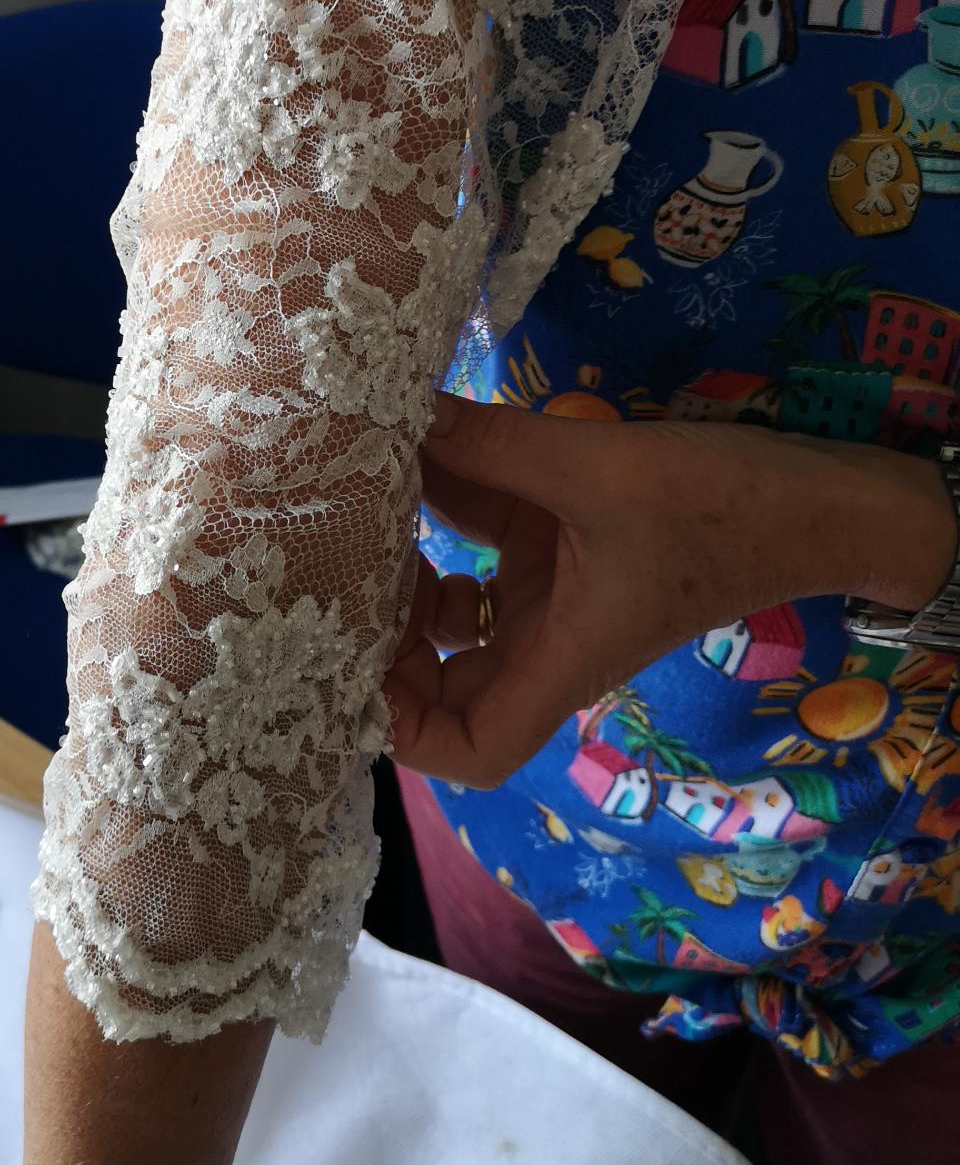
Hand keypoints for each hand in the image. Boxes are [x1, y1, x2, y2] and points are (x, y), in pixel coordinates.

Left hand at [384, 396, 956, 790]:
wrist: (824, 499)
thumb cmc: (725, 507)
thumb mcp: (600, 471)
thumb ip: (493, 445)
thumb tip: (394, 414)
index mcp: (562, 661)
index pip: (469, 750)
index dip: (401, 726)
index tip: (352, 661)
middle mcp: (547, 642)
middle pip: (443, 687)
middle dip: (385, 640)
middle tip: (340, 570)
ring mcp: (552, 597)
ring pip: (454, 612)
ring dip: (408, 571)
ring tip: (366, 511)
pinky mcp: (562, 549)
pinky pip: (482, 544)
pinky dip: (444, 509)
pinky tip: (413, 459)